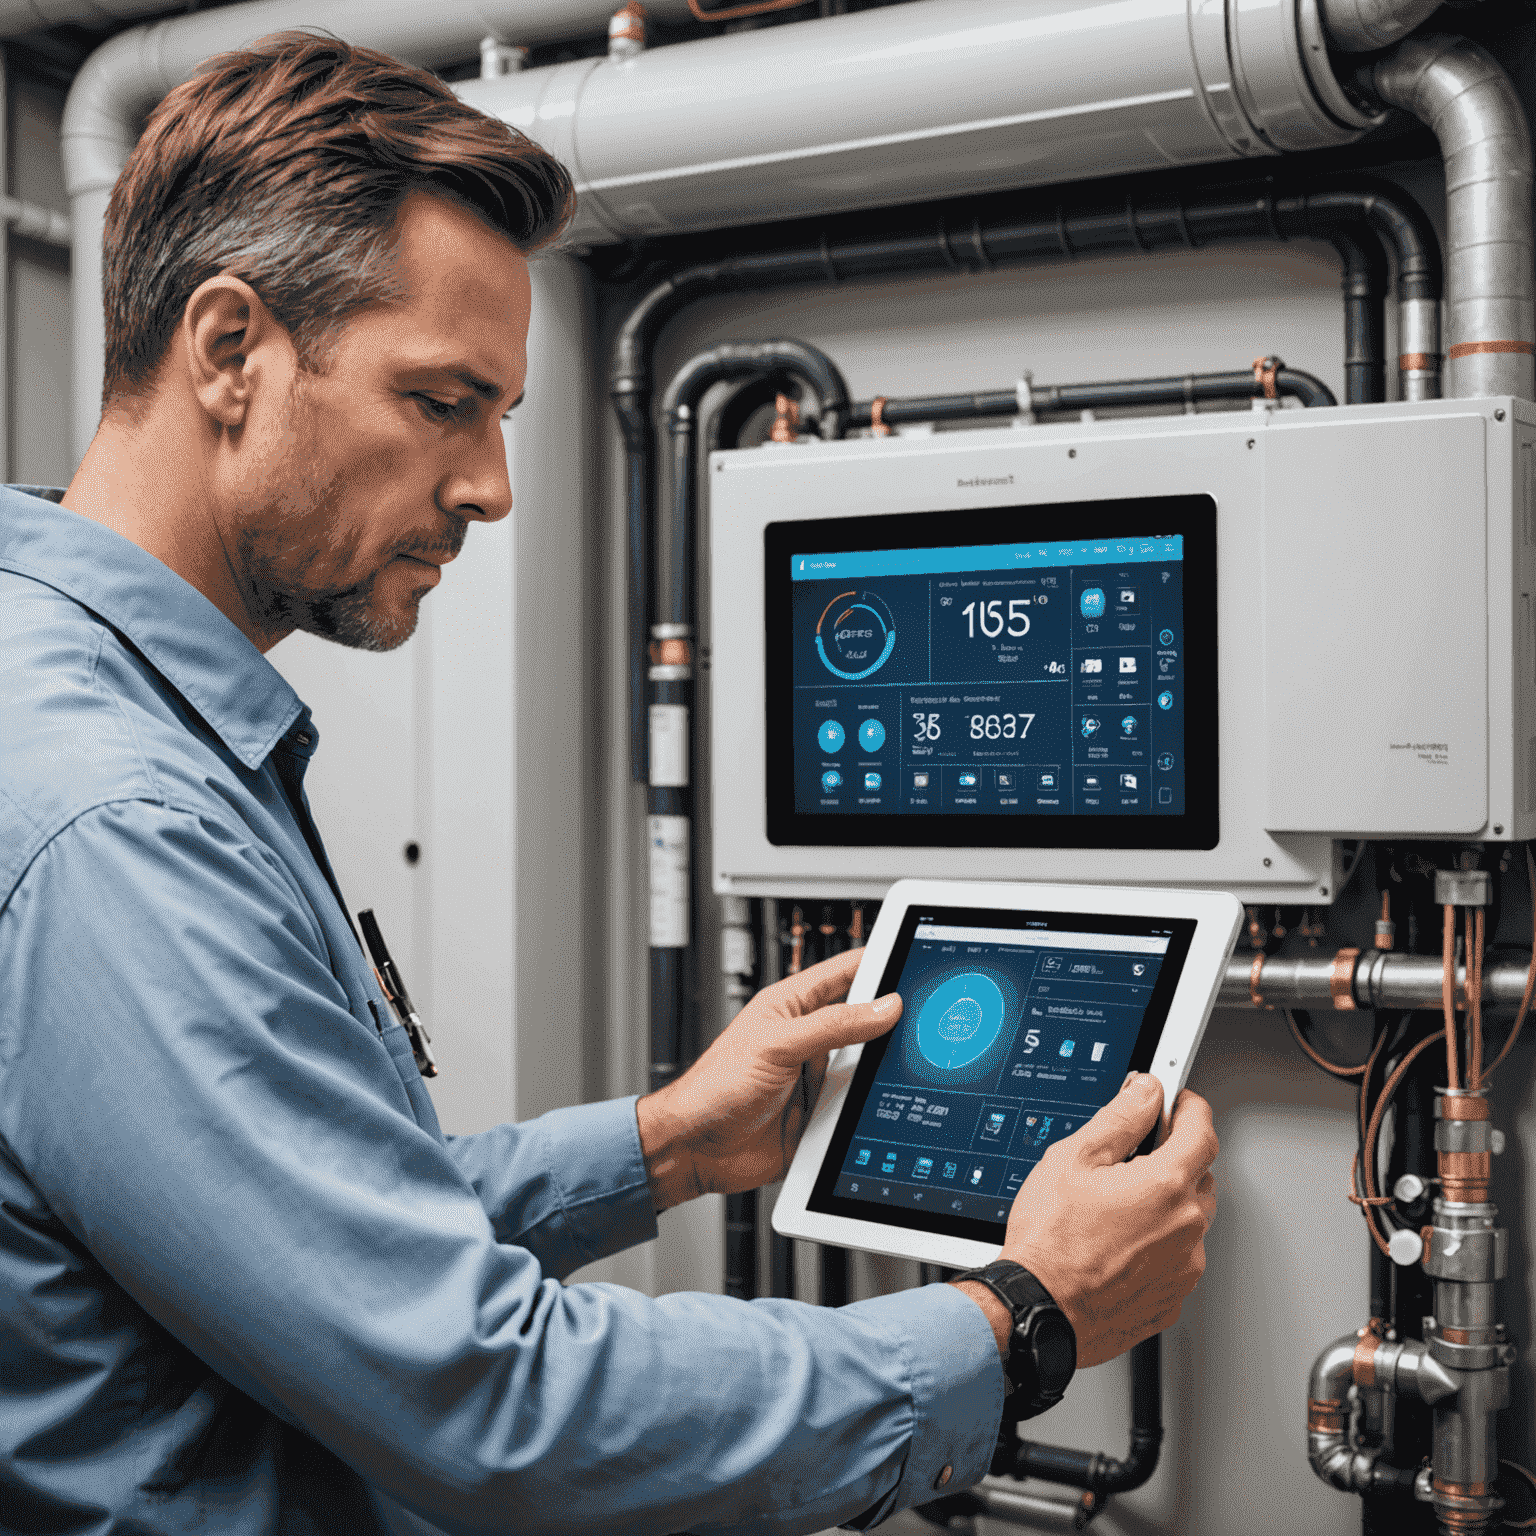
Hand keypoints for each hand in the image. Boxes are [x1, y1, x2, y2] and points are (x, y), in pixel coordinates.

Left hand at [636, 949, 901, 1211]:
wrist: (696, 1149)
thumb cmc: (713, 1089)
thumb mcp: (778, 1045)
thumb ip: (832, 1025)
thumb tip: (883, 1007)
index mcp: (793, 1007)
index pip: (846, 973)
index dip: (879, 961)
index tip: (913, 955)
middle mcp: (809, 1040)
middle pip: (866, 1021)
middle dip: (893, 1020)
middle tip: (928, 1018)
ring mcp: (817, 1078)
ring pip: (868, 1067)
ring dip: (885, 1070)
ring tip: (913, 1065)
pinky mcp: (821, 1115)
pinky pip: (859, 1108)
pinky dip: (874, 1109)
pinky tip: (891, 1108)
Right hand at [955, 1074, 1216, 1366]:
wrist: (1040, 1310)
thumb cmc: (1051, 1242)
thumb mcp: (1074, 1159)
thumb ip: (1120, 1118)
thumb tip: (1146, 1093)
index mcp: (1166, 1186)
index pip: (1202, 1131)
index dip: (1190, 1108)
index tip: (1178, 1103)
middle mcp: (1186, 1228)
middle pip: (1201, 1175)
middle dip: (1175, 1158)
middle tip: (1135, 1157)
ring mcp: (1183, 1268)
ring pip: (1191, 1220)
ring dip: (1168, 1205)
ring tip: (1118, 1208)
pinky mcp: (1171, 1299)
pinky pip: (1178, 1259)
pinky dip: (1159, 1246)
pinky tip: (1119, 1244)